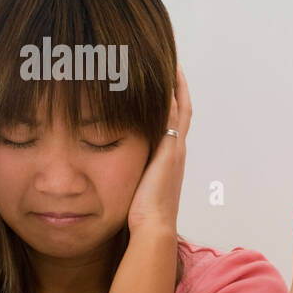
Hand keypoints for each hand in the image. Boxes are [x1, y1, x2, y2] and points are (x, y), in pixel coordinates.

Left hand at [128, 64, 189, 235]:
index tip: (166, 84)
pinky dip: (171, 95)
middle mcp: (177, 151)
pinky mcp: (170, 148)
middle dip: (178, 88)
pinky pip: (173, 114)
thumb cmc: (142, 218)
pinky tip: (164, 77)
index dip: (172, 104)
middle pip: (182, 110)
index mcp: (169, 160)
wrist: (153, 228)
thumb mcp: (136, 190)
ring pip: (179, 108)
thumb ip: (131, 176)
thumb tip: (110, 172)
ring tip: (171, 64)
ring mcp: (175, 148)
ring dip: (175, 86)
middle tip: (174, 65)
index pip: (174, 124)